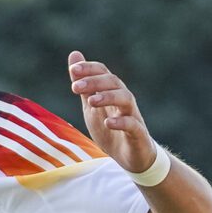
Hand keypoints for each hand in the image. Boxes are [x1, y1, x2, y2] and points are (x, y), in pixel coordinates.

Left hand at [67, 52, 156, 174]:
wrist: (130, 157)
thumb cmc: (111, 128)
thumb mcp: (91, 105)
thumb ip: (84, 84)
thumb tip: (74, 55)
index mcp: (112, 92)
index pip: (104, 73)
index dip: (90, 69)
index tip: (73, 70)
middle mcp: (124, 101)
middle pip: (114, 83)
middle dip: (95, 82)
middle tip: (75, 87)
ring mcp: (133, 116)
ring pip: (126, 99)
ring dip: (108, 97)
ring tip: (91, 101)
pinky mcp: (138, 134)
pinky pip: (133, 125)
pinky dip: (121, 122)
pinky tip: (108, 122)